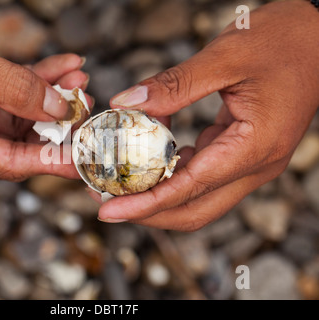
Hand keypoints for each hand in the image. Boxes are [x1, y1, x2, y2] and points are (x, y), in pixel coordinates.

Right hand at [0, 0, 91, 180]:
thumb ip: (17, 89)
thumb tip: (60, 109)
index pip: (8, 164)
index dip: (51, 161)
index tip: (86, 160)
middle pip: (17, 141)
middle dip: (55, 120)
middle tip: (85, 104)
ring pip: (16, 114)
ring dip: (48, 95)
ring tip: (78, 79)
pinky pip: (7, 92)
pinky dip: (32, 79)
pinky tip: (61, 66)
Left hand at [94, 0, 318, 229]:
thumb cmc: (281, 41)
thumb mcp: (225, 57)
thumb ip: (174, 86)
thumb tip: (124, 105)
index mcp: (254, 147)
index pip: (190, 190)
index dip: (145, 204)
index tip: (108, 211)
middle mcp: (255, 165)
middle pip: (194, 209)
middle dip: (147, 211)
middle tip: (105, 203)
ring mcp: (251, 162)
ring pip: (197, 197)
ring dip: (157, 196)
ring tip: (119, 184)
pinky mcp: (243, 152)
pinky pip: (203, 176)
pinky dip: (173, 174)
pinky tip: (150, 159)